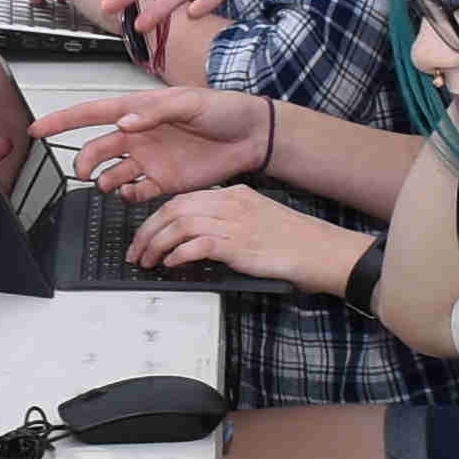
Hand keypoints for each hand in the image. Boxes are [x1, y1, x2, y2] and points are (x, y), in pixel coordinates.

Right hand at [32, 82, 267, 197]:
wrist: (251, 136)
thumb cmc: (224, 109)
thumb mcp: (190, 103)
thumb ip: (154, 113)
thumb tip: (124, 123)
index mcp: (139, 110)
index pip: (92, 113)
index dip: (63, 120)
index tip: (38, 128)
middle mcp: (139, 134)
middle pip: (96, 147)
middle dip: (83, 157)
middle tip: (81, 169)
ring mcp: (149, 158)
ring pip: (111, 171)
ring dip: (102, 178)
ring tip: (105, 183)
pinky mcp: (163, 180)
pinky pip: (135, 190)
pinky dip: (128, 194)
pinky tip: (131, 192)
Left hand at [131, 182, 350, 287]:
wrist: (322, 251)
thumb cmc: (295, 242)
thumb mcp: (258, 220)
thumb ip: (229, 224)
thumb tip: (196, 242)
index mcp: (235, 195)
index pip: (184, 200)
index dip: (157, 218)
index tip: (145, 236)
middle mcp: (231, 204)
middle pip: (174, 209)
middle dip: (147, 231)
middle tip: (136, 251)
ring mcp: (235, 223)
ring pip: (180, 224)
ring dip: (156, 244)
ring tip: (147, 261)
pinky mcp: (239, 244)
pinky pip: (197, 244)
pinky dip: (178, 253)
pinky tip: (171, 264)